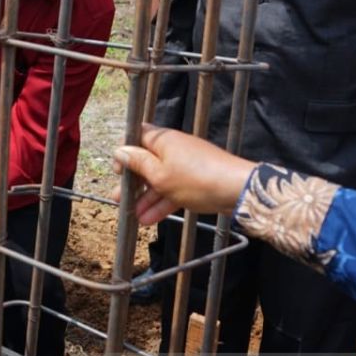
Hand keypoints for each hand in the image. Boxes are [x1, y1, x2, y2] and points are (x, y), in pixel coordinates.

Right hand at [109, 124, 255, 225]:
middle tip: (119, 198)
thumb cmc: (196, 179)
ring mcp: (185, 165)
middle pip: (146, 161)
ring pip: (159, 179)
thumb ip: (137, 163)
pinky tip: (149, 218)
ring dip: (146, 197)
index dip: (124, 151)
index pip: (137, 137)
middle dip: (132, 181)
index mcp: (163, 140)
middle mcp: (173, 148)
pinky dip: (162, 202)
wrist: (238, 190)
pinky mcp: (196, 180)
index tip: (118, 170)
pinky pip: (173, 189)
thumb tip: (120, 150)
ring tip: (133, 215)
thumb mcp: (159, 175)